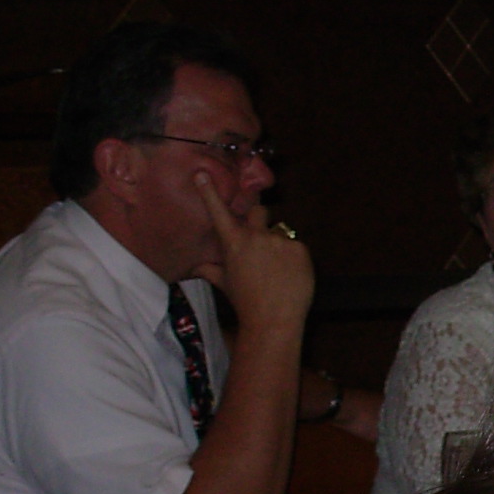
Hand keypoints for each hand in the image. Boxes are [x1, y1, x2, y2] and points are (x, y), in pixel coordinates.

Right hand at [191, 169, 313, 327]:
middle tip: (261, 241)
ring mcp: (279, 241)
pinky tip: (290, 275)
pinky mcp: (300, 248)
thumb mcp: (224, 283)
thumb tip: (193, 268)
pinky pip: (296, 246)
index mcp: (234, 242)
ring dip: (278, 246)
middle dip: (259, 220)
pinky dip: (294, 258)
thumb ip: (209, 270)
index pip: (219, 211)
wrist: (274, 319)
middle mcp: (256, 236)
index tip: (202, 174)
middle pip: (259, 211)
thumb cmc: (246, 302)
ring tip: (277, 271)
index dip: (209, 192)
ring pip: (279, 234)